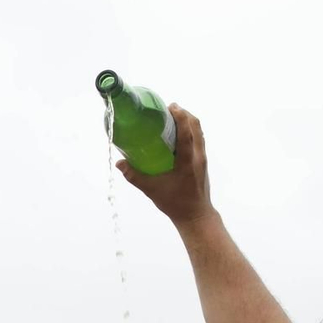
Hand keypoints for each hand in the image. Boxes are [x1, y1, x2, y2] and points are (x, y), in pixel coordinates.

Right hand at [116, 106, 214, 230]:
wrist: (195, 216)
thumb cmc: (175, 204)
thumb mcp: (152, 190)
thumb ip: (135, 176)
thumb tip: (120, 163)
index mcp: (187, 161)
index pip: (187, 133)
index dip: (180, 117)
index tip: (170, 106)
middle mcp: (198, 156)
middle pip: (196, 126)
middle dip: (184, 114)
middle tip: (169, 109)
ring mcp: (202, 159)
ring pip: (199, 132)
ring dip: (188, 121)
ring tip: (173, 117)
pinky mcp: (202, 162)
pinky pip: (198, 140)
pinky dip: (190, 131)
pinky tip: (178, 135)